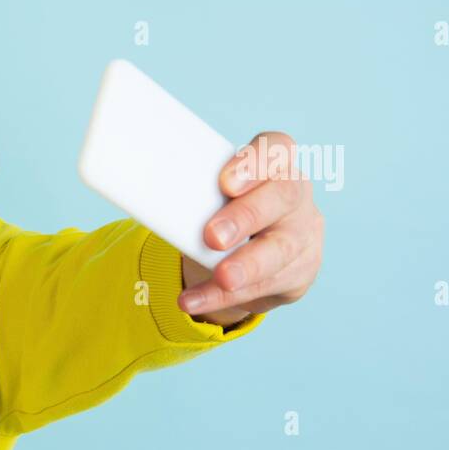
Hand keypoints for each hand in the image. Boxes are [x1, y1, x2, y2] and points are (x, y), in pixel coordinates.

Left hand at [179, 131, 324, 325]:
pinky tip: (195, 300)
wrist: (239, 254)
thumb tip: (145, 197)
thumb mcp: (208, 196)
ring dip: (245, 267)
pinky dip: (224, 297)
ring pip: (279, 250)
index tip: (224, 183)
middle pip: (282, 197)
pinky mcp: (298, 274)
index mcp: (275, 166)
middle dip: (245, 217)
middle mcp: (295, 197)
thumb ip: (192, 193)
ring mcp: (303, 236)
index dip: (255, 162)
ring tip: (219, 279)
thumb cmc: (219, 212)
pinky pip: (264, 287)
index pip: (277, 149)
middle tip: (213, 237)